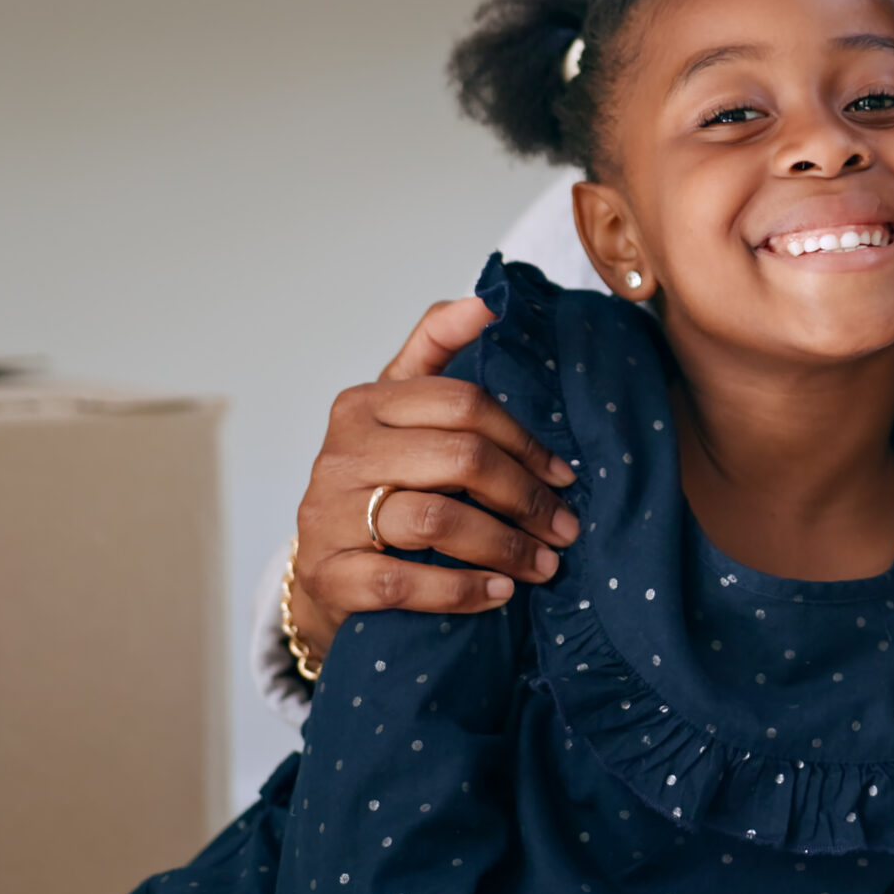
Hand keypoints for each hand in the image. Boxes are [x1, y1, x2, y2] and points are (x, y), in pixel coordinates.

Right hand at [286, 297, 578, 653]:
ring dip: (506, 547)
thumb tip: (487, 299)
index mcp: (365, 404)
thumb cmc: (382, 481)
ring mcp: (329, 514)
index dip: (525, 440)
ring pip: (438, 519)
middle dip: (527, 497)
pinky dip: (462, 590)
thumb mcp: (401, 411)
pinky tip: (499, 594)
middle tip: (567, 528)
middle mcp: (341, 453)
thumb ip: (437, 348)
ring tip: (545, 565)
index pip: (464, 404)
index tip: (566, 475)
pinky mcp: (329, 574)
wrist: (326, 570)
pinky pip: (405, 582)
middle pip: (460, 459)